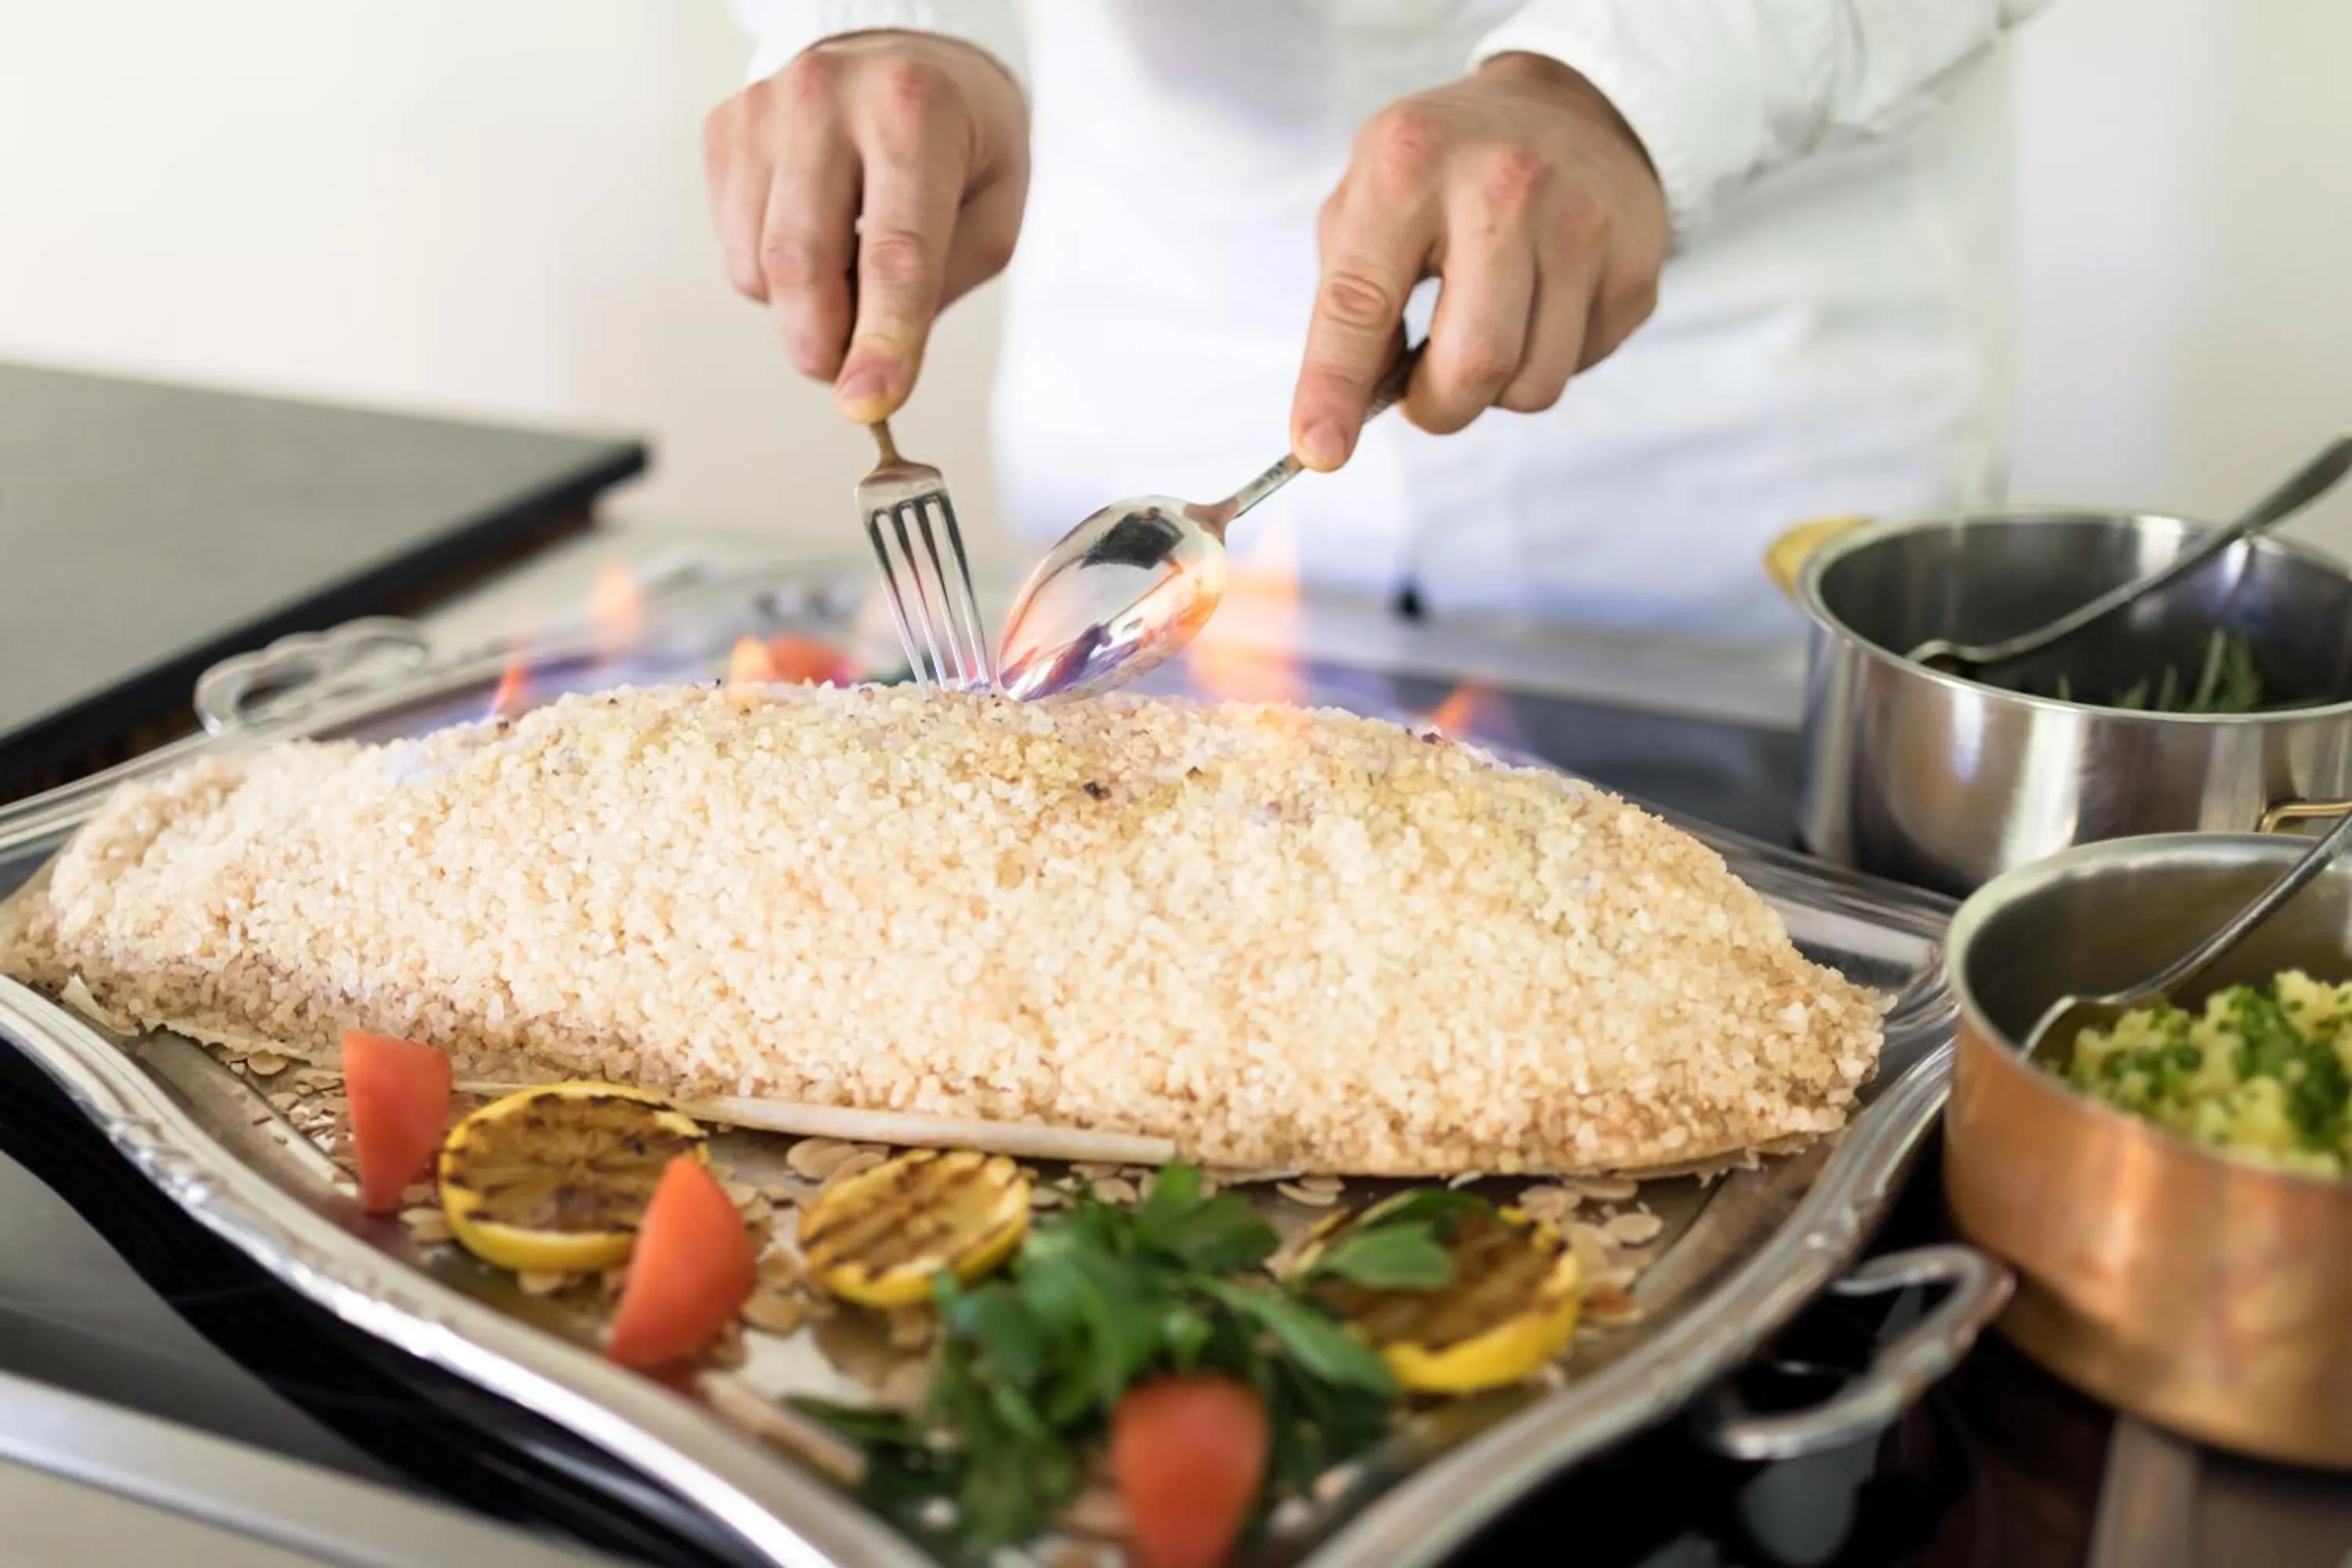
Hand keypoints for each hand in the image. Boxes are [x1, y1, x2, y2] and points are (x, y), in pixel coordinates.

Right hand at [703, 32, 1029, 420]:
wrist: (901, 54)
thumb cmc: (960, 142)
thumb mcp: (992, 211)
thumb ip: (936, 289)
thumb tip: (867, 376)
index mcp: (913, 111)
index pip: (894, 251)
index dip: (882, 340)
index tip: (869, 405)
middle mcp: (824, 98)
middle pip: (801, 264)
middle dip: (824, 347)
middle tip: (853, 376)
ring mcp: (761, 111)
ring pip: (756, 268)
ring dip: (801, 310)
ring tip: (848, 273)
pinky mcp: (723, 131)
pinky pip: (732, 247)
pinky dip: (773, 274)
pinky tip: (816, 234)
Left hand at [1291, 53, 1668, 470]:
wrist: (1565, 108)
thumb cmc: (1444, 172)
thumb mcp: (1370, 202)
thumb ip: (1348, 305)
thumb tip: (1343, 419)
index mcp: (1410, 166)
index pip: (1360, 304)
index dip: (1335, 388)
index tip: (1320, 450)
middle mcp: (1505, 187)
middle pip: (1473, 366)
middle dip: (1437, 408)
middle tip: (1425, 388)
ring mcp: (1583, 225)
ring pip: (1531, 387)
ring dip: (1495, 389)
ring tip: (1486, 326)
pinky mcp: (1634, 265)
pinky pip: (1579, 367)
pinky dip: (1547, 357)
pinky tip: (1541, 301)